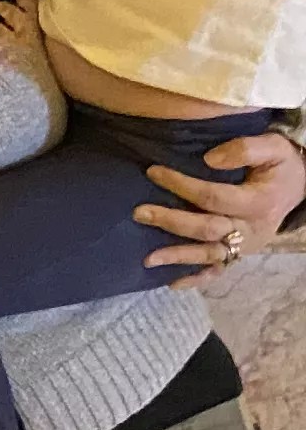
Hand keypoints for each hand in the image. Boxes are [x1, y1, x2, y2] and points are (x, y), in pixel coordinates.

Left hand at [140, 130, 303, 281]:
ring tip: (147, 259)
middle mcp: (251, 229)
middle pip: (207, 229)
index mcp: (258, 202)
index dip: (181, 185)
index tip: (153, 172)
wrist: (299, 185)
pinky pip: (217, 271)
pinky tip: (171, 282)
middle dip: (171, 221)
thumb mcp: (272, 147)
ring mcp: (245, 245)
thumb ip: (245, 149)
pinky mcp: (240, 253)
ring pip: (209, 254)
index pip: (213, 197)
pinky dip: (195, 278)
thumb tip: (209, 160)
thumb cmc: (279, 164)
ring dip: (177, 256)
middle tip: (139, 213)